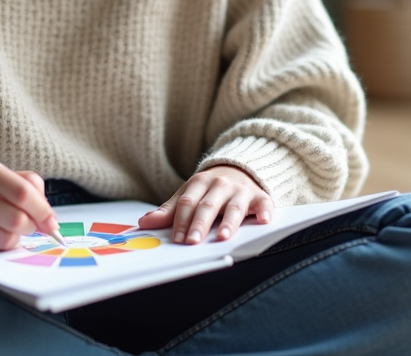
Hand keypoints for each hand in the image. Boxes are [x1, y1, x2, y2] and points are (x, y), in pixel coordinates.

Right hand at [0, 155, 59, 250]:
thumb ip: (28, 186)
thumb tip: (49, 219)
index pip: (22, 192)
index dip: (43, 210)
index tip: (51, 222)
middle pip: (17, 219)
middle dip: (32, 226)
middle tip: (31, 225)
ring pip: (5, 238)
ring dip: (17, 237)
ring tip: (10, 227)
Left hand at [137, 165, 272, 244]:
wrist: (239, 168)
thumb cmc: (210, 188)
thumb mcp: (189, 194)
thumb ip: (169, 210)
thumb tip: (145, 223)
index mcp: (199, 183)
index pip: (187, 203)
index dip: (180, 221)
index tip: (176, 239)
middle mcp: (220, 185)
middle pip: (207, 206)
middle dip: (199, 224)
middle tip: (192, 241)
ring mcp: (241, 190)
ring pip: (234, 207)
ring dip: (228, 222)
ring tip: (222, 237)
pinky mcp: (260, 196)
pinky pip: (264, 204)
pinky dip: (265, 212)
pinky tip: (263, 221)